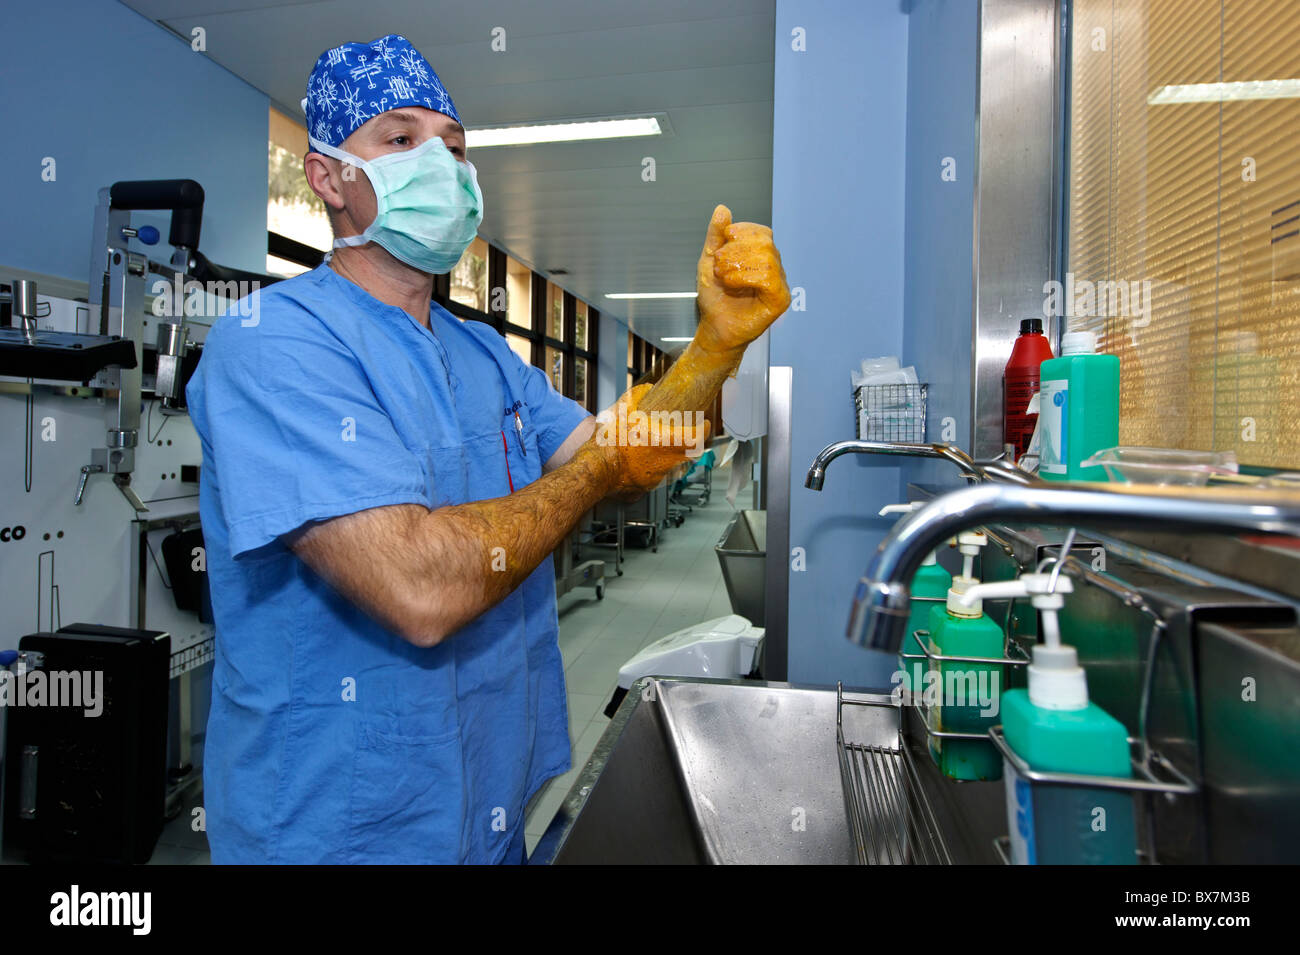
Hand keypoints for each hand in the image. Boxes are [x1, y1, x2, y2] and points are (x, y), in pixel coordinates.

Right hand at [587, 384, 710, 498]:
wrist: (595, 470)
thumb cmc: (609, 444)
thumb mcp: (622, 411)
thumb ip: (637, 397)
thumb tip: (646, 389)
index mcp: (665, 442)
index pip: (697, 438)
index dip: (704, 430)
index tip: (704, 424)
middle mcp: (666, 462)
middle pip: (688, 454)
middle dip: (687, 445)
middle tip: (682, 436)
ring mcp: (657, 478)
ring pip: (671, 467)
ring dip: (668, 458)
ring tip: (655, 449)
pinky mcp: (645, 488)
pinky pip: (655, 478)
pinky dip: (651, 470)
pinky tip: (639, 463)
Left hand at [695, 204, 791, 354]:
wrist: (714, 326)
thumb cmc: (715, 298)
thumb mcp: (710, 260)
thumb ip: (716, 236)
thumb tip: (723, 210)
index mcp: (762, 255)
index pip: (761, 232)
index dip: (741, 232)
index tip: (722, 246)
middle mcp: (774, 267)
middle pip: (765, 242)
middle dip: (737, 249)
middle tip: (719, 265)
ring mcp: (779, 283)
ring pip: (768, 258)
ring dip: (738, 263)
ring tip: (723, 276)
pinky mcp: (780, 300)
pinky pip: (770, 278)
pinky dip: (746, 277)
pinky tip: (732, 284)